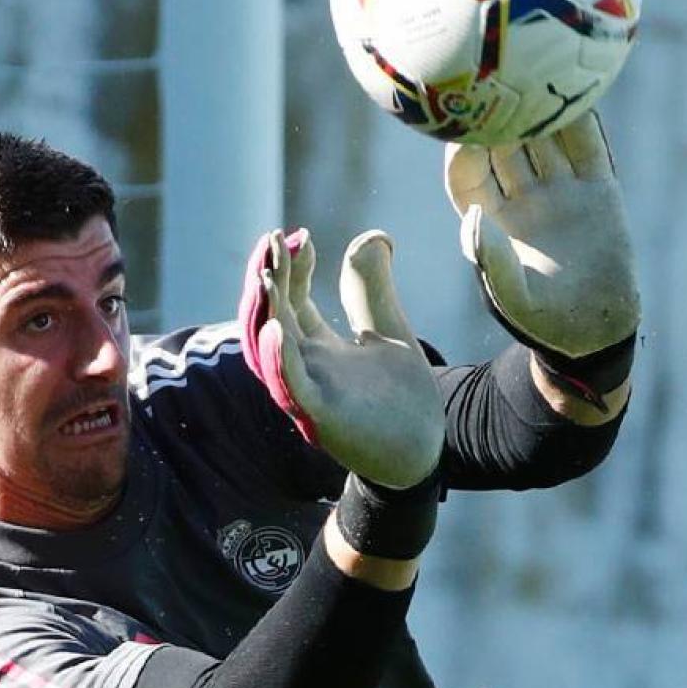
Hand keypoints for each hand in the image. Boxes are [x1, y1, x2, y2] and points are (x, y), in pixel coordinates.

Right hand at [239, 229, 443, 489]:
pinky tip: (277, 329)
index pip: (289, 300)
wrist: (424, 451)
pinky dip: (279, 360)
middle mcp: (302, 368)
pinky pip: (289, 389)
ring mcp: (307, 393)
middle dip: (266, 280)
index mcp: (315, 348)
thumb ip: (374, 288)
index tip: (300, 236)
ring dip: (262, 314)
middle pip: (269, 318)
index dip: (289, 268)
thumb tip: (375, 236)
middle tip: (271, 241)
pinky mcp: (320, 419)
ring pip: (267, 352)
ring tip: (264, 276)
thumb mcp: (387, 330)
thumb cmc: (401, 398)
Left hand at [446, 111, 639, 407]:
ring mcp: (559, 191)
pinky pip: (588, 147)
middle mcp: (521, 198)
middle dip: (497, 117)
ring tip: (537, 71)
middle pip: (502, 146)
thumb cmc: (543, 321)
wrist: (595, 328)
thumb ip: (492, 262)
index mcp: (490, 221)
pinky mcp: (597, 191)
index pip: (467, 176)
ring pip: (545, 139)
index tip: (462, 132)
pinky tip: (581, 90)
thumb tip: (474, 218)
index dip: (462, 153)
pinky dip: (583, 119)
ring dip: (540, 109)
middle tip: (493, 83)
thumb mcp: (512, 298)